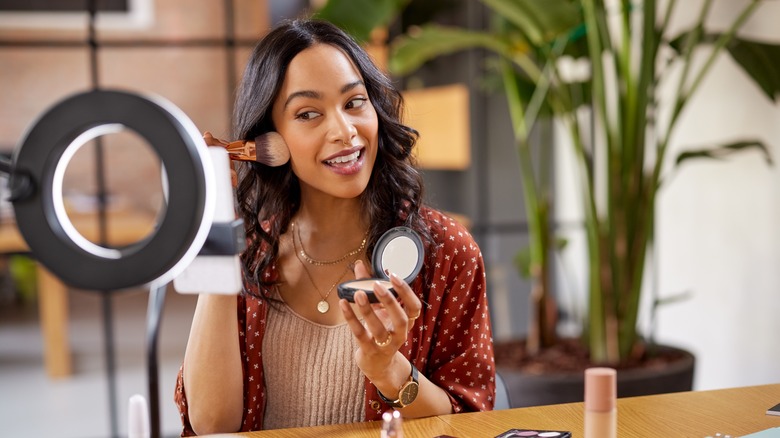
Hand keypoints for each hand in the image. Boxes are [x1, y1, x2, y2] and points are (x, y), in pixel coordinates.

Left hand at [339, 260, 421, 382]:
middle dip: (390, 301)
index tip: (393, 276)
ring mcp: (384, 345)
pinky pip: (359, 334)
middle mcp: (399, 334)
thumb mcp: (379, 310)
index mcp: (405, 322)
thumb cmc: (380, 331)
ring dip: (368, 310)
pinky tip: (342, 303)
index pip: (414, 307)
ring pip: (378, 329)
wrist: (377, 364)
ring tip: (358, 294)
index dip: (406, 292)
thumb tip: (359, 264)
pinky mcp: (369, 351)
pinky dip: (351, 318)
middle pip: (400, 319)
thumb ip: (369, 287)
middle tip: (377, 285)